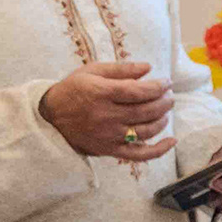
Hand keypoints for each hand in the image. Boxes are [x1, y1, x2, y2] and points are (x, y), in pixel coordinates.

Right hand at [42, 62, 175, 161]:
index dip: (158, 87)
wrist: (50, 116)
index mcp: (101, 93)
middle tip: (169, 96)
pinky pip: (138, 154)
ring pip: (145, 130)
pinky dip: (158, 150)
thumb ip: (121, 69)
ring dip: (162, 120)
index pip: (138, 92)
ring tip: (165, 111)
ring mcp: (108, 135)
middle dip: (164, 102)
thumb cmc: (73, 89)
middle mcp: (106, 116)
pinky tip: (171, 141)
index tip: (167, 83)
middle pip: (146, 111)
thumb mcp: (92, 72)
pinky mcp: (109, 150)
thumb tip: (149, 67)